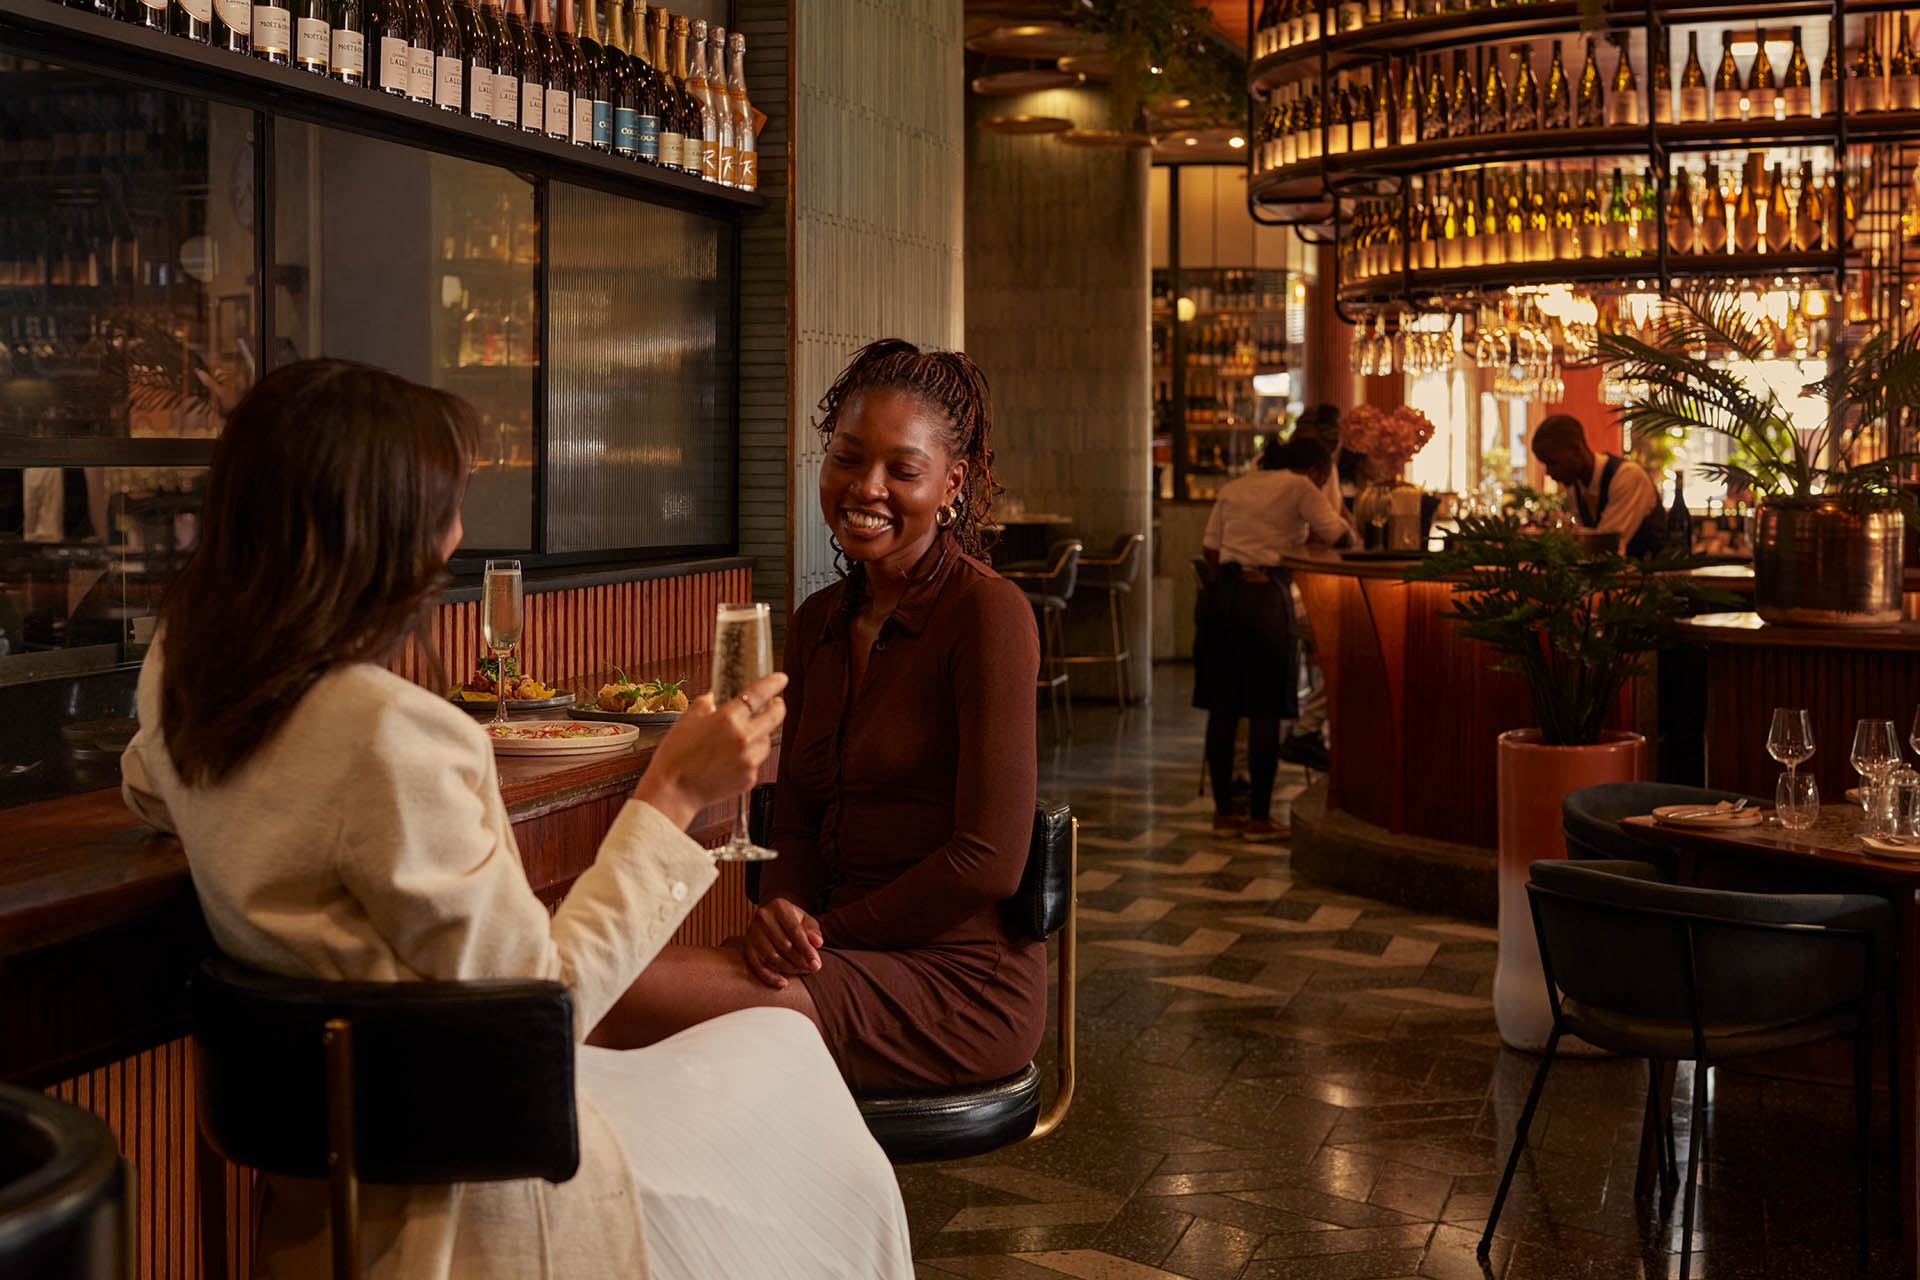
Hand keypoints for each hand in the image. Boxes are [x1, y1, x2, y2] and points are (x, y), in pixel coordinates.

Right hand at [631, 673, 786, 828]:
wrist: (673, 792)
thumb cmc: (675, 757)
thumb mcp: (685, 722)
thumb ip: (703, 706)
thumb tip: (711, 698)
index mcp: (728, 719)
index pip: (759, 695)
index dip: (773, 684)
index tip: (781, 679)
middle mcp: (743, 738)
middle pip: (774, 717)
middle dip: (778, 707)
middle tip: (776, 703)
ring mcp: (749, 760)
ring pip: (766, 741)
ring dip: (760, 735)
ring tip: (743, 737)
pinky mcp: (750, 778)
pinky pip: (756, 762)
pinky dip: (748, 758)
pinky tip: (731, 759)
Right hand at [740, 898, 822, 989]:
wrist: (773, 921)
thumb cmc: (793, 922)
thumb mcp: (806, 921)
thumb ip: (814, 931)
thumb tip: (818, 943)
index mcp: (779, 906)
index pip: (795, 931)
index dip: (807, 950)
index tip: (817, 965)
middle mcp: (762, 916)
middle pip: (784, 945)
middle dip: (800, 960)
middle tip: (810, 969)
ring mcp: (751, 931)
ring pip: (772, 957)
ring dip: (789, 968)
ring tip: (801, 971)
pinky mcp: (746, 946)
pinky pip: (757, 965)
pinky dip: (770, 977)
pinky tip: (783, 983)